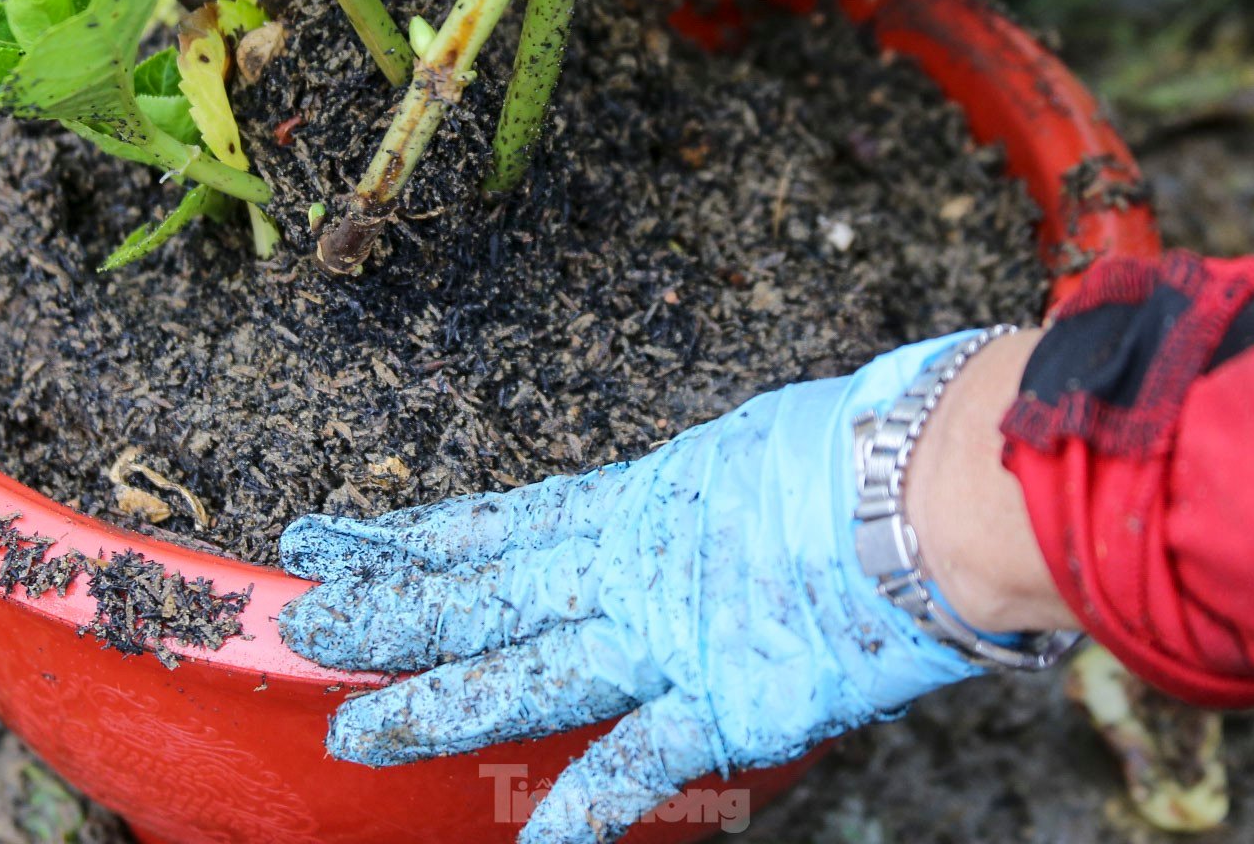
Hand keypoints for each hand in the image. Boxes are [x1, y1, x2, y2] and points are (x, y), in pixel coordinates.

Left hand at [280, 332, 1026, 842]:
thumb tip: (709, 508)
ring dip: (439, 702)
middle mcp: (632, 564)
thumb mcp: (765, 453)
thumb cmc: (877, 445)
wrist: (947, 483)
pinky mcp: (730, 697)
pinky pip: (641, 762)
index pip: (496, 526)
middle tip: (306, 617)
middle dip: (392, 609)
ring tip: (354, 728)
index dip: (411, 535)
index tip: (336, 533)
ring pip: (527, 671)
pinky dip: (586, 811)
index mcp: (640, 500)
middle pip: (485, 593)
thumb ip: (715, 499)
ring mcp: (669, 633)